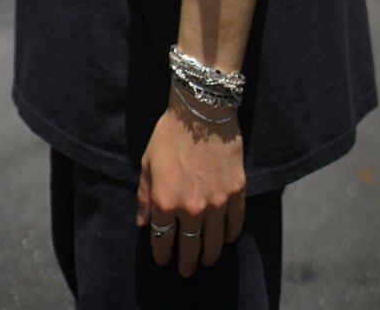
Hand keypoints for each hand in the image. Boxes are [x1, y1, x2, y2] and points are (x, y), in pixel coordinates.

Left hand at [136, 82, 245, 276]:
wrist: (202, 110)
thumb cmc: (170, 134)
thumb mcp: (147, 163)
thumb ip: (144, 196)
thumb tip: (143, 222)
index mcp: (166, 203)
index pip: (163, 240)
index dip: (162, 254)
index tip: (164, 259)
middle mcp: (192, 208)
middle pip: (190, 247)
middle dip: (186, 262)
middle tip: (187, 269)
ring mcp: (217, 202)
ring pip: (214, 241)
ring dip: (209, 254)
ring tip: (207, 260)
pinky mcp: (236, 191)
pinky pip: (235, 222)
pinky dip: (231, 234)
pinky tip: (227, 238)